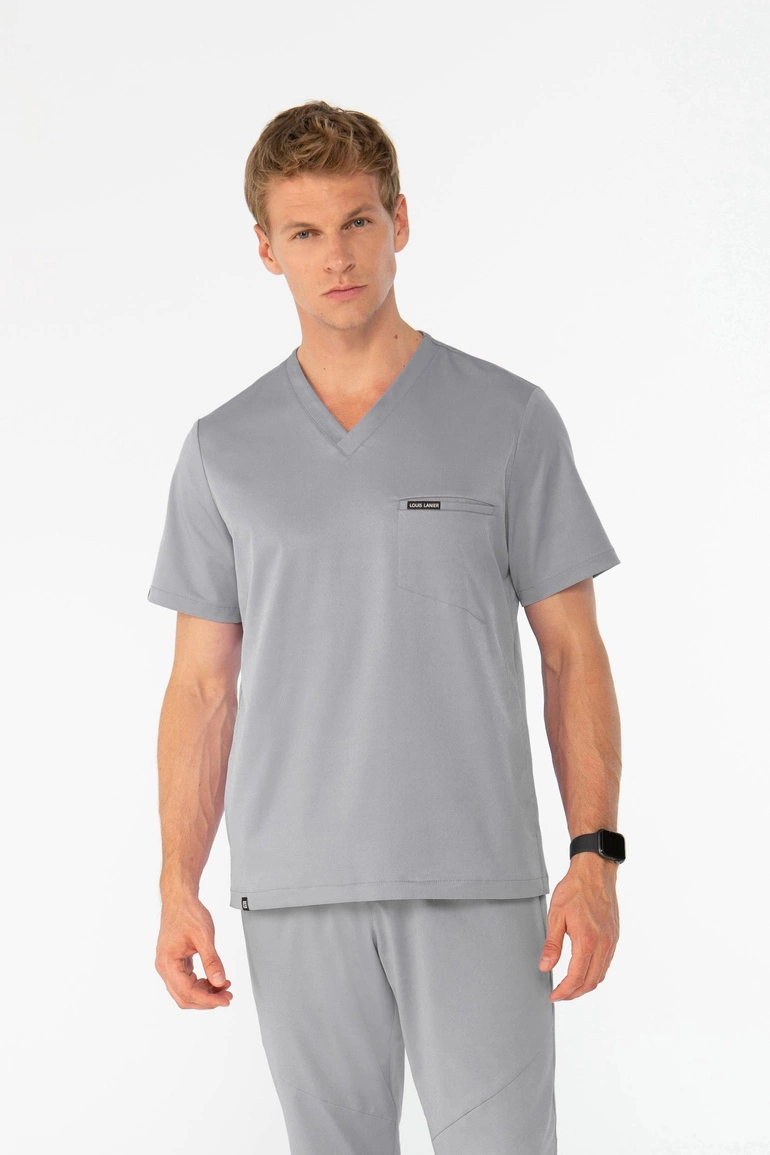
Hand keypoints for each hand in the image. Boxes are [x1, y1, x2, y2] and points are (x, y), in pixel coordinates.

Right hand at [156, 893, 232, 1008]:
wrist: (179, 899)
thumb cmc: (188, 913)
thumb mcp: (204, 936)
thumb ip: (212, 961)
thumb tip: (220, 982)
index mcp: (168, 963)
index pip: (187, 992)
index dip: (208, 1000)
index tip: (225, 1000)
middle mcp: (164, 968)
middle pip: (184, 997)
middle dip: (207, 1000)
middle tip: (227, 996)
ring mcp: (168, 966)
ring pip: (185, 991)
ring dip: (205, 993)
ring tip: (224, 987)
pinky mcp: (174, 963)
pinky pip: (187, 981)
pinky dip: (201, 984)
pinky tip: (215, 980)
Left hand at [539, 853, 619, 1000]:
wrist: (595, 872)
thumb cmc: (575, 889)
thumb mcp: (556, 915)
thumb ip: (552, 945)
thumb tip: (545, 967)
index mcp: (587, 941)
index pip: (576, 978)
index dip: (564, 991)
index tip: (553, 996)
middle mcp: (603, 945)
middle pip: (591, 982)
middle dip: (574, 993)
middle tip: (560, 995)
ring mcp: (611, 941)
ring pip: (601, 975)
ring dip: (585, 985)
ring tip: (569, 987)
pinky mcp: (614, 937)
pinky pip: (606, 963)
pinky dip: (595, 973)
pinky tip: (584, 970)